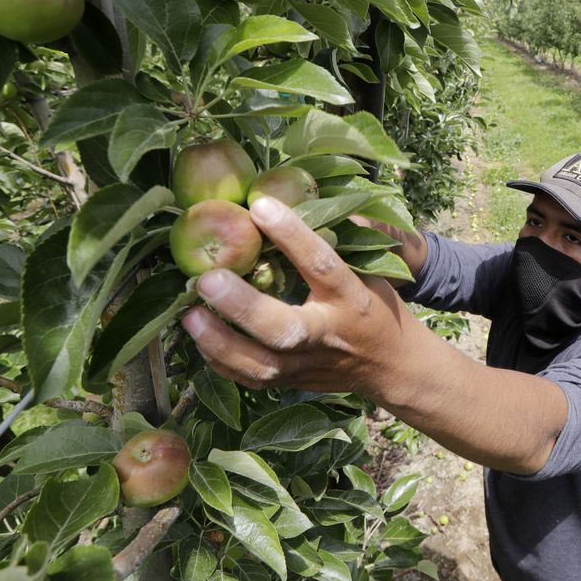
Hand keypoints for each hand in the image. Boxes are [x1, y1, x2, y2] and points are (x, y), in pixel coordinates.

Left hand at [180, 197, 429, 398]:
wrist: (391, 365)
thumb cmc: (375, 306)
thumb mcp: (369, 271)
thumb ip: (337, 242)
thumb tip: (295, 196)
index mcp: (352, 298)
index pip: (322, 266)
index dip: (292, 236)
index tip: (259, 206)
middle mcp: (331, 335)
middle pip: (285, 329)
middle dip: (243, 307)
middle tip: (207, 279)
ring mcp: (310, 365)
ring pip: (263, 364)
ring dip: (221, 342)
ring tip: (189, 317)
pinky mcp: (293, 384)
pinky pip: (253, 379)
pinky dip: (222, 362)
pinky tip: (201, 338)